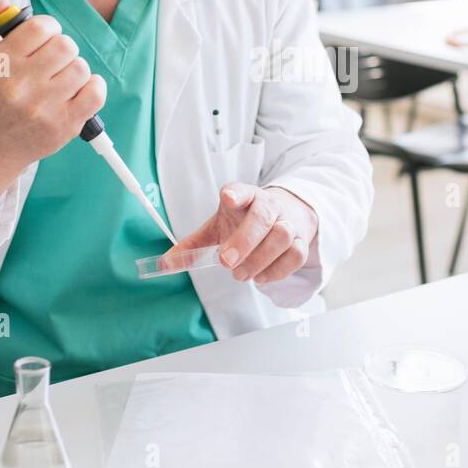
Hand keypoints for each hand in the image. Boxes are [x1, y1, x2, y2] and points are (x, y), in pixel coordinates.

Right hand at [0, 0, 105, 227]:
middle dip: (61, 50)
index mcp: (1, 64)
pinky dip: (93, 87)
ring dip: (75, 70)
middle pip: (65, 45)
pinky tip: (78, 90)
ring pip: (81, 68)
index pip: (41, 26)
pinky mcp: (65, 125)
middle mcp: (21, 86)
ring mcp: (44, 108)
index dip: (47, 29)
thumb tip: (2, 3)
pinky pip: (96, 92)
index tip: (43, 40)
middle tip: (51, 62)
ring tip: (60, 79)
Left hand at [169, 183, 318, 284]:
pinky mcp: (302, 240)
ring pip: (282, 236)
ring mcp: (288, 222)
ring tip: (242, 274)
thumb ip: (194, 244)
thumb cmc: (246, 220)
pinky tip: (261, 277)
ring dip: (260, 259)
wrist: (286, 213)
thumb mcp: (218, 226)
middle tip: (226, 262)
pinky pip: (296, 254)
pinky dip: (278, 270)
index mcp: (245, 197)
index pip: (241, 190)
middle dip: (245, 241)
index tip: (227, 197)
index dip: (235, 193)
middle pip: (263, 217)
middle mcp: (269, 206)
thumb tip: (165, 263)